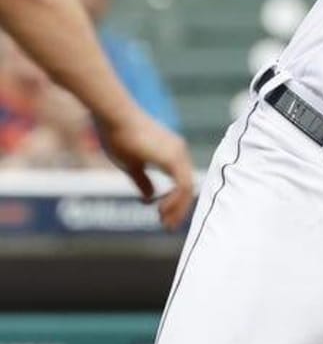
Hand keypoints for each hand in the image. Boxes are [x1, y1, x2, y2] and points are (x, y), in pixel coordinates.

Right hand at [97, 110, 194, 229]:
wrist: (113, 117)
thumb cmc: (117, 137)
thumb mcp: (131, 165)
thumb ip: (143, 181)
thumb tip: (150, 198)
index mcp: (171, 153)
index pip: (181, 182)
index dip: (175, 201)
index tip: (161, 215)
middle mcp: (179, 152)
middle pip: (188, 187)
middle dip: (179, 209)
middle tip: (168, 226)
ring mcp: (178, 154)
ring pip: (187, 188)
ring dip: (177, 208)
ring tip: (164, 222)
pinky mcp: (173, 158)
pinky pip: (182, 186)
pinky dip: (175, 201)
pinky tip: (161, 210)